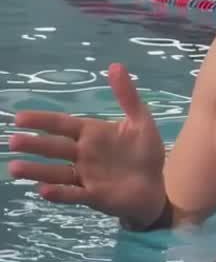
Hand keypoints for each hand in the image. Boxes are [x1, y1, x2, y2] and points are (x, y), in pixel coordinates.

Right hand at [8, 63, 166, 225]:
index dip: (42, 120)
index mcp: (91, 134)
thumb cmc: (144, 152)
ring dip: (37, 170)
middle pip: (54, 148)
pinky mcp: (94, 196)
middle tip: (12, 141)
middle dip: (34, 144)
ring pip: (57, 172)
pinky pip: (73, 194)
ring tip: (14, 168)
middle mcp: (83, 154)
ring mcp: (86, 176)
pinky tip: (43, 191)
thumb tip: (115, 65)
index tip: (19, 117)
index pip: (62, 124)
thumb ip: (127, 96)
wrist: (155, 186)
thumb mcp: (140, 121)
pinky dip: (59, 193)